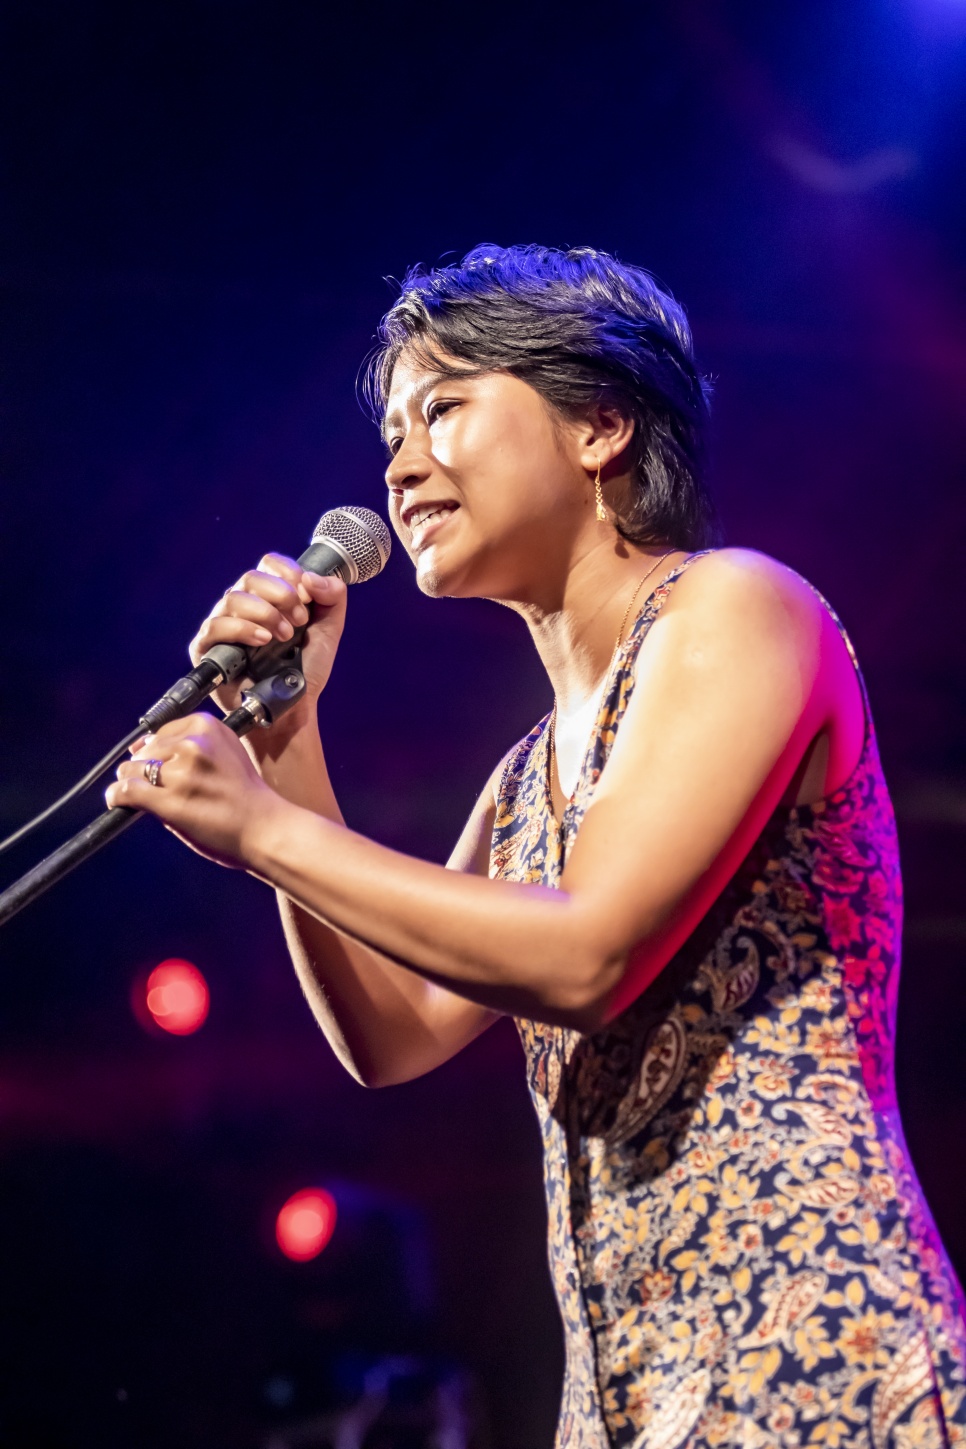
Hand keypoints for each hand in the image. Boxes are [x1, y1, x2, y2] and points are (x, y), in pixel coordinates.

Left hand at [106, 713, 287, 868]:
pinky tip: (120, 802)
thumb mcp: (226, 753)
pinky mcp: (169, 801)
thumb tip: (141, 746)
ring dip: (133, 783)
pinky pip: (126, 791)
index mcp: (207, 727)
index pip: (161, 732)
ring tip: (149, 798)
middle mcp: (193, 745)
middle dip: (146, 769)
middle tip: (164, 789)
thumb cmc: (248, 797)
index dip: (156, 752)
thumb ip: (191, 746)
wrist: (268, 829)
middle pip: (144, 751)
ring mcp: (180, 773)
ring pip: (131, 770)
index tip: (163, 768)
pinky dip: (118, 797)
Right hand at [189, 554, 347, 719]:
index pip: (270, 564)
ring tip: (284, 637)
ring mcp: (222, 625)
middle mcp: (243, 606)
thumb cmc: (305, 670)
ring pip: (233, 598)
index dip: (288, 573)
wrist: (293, 709)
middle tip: (299, 621)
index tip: (307, 597)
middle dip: (281, 595)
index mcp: (268, 596)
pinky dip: (243, 629)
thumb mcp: (329, 629)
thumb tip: (311, 577)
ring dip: (266, 613)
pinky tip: (263, 641)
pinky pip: (216, 625)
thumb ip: (333, 597)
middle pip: (251, 577)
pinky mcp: (206, 647)